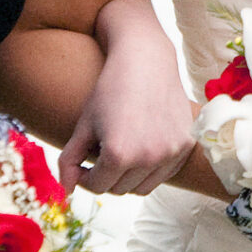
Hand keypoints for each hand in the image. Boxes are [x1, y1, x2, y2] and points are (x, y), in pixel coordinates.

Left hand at [58, 35, 197, 195]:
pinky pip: (163, 174)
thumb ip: (69, 160)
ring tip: (120, 152)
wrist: (146, 60)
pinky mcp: (186, 145)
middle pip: (119, 189)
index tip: (82, 163)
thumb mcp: (83, 125)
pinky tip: (141, 145)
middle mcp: (148, 157)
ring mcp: (170, 152)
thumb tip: (66, 191)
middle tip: (100, 154)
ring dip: (127, 177)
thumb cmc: (110, 90)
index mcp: (119, 154)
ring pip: (142, 187)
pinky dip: (150, 169)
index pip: (96, 186)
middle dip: (105, 176)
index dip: (84, 177)